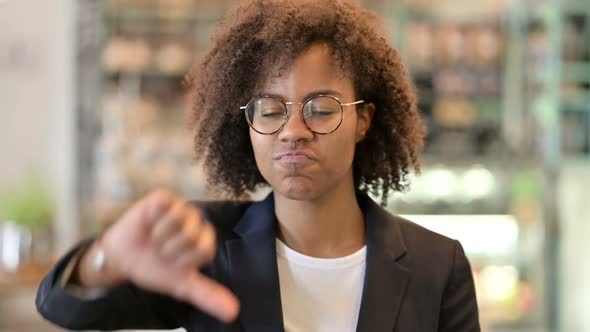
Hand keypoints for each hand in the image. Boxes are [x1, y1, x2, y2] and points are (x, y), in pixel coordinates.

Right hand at [77, 189, 238, 322]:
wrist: (122, 259)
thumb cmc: (154, 267)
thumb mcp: (181, 284)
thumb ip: (207, 296)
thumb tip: (233, 312)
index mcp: (204, 240)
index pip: (205, 250)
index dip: (185, 260)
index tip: (174, 263)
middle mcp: (196, 222)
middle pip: (192, 235)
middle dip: (170, 249)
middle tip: (161, 251)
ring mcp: (180, 208)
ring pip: (178, 220)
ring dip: (160, 236)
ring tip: (154, 238)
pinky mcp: (163, 198)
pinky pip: (165, 207)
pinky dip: (153, 221)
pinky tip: (149, 223)